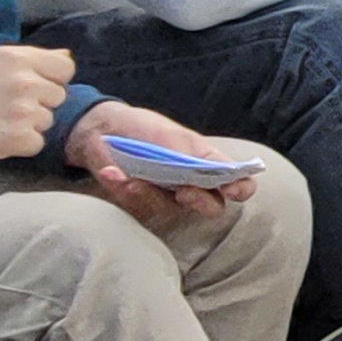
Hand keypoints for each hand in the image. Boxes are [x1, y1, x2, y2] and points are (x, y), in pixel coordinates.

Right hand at [0, 45, 74, 163]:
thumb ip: (27, 55)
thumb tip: (65, 56)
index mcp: (18, 59)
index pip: (65, 68)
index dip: (52, 79)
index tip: (35, 86)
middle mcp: (26, 83)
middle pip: (57, 96)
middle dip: (39, 102)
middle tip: (6, 106)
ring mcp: (24, 112)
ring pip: (47, 121)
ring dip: (29, 124)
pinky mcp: (18, 140)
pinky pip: (36, 143)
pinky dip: (20, 144)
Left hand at [66, 104, 255, 224]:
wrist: (100, 130)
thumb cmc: (143, 128)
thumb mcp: (171, 136)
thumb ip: (195, 156)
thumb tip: (221, 171)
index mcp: (208, 163)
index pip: (239, 182)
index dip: (241, 189)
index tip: (230, 190)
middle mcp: (193, 185)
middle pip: (212, 207)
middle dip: (199, 201)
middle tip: (184, 191)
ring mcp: (166, 198)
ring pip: (171, 212)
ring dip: (149, 194)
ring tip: (130, 177)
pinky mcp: (140, 205)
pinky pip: (137, 208)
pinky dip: (122, 188)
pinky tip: (111, 173)